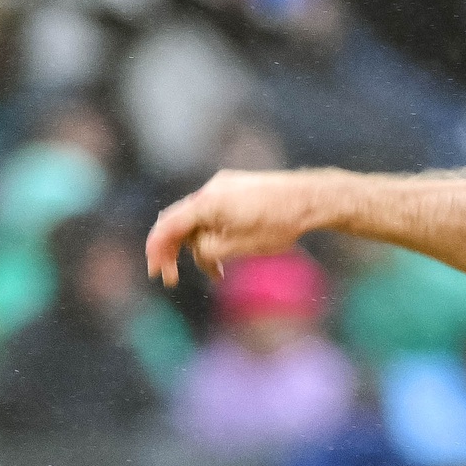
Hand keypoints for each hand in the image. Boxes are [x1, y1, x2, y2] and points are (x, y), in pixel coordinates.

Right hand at [145, 169, 322, 284]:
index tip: (155, 272)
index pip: (168, 226)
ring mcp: (223, 187)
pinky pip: (214, 214)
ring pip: (199, 220)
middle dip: (174, 252)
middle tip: (172, 278)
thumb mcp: (237, 247)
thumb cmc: (278, 223)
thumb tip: (197, 251)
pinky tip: (226, 255)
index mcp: (206, 203)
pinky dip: (213, 234)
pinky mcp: (236, 190)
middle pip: (180, 222)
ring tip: (217, 274)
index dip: (156, 250)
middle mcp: (210, 190)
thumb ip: (207, 250)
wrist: (310, 198)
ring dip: (201, 248)